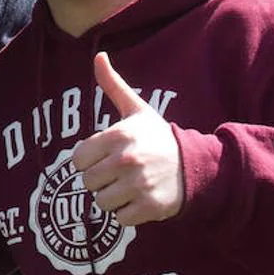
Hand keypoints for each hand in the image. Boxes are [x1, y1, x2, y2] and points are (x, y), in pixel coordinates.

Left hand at [71, 52, 182, 225]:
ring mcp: (138, 185)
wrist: (195, 165)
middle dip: (100, 180)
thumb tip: (98, 55)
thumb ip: (113, 85)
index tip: (105, 157)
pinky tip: (140, 199)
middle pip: (88, 183)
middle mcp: (127, 160)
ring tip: (129, 186)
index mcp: (119, 135)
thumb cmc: (158, 138)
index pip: (78, 160)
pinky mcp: (149, 207)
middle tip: (119, 173)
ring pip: (101, 203)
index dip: (89, 160)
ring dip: (112, 198)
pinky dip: (127, 214)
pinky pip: (120, 219)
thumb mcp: (137, 110)